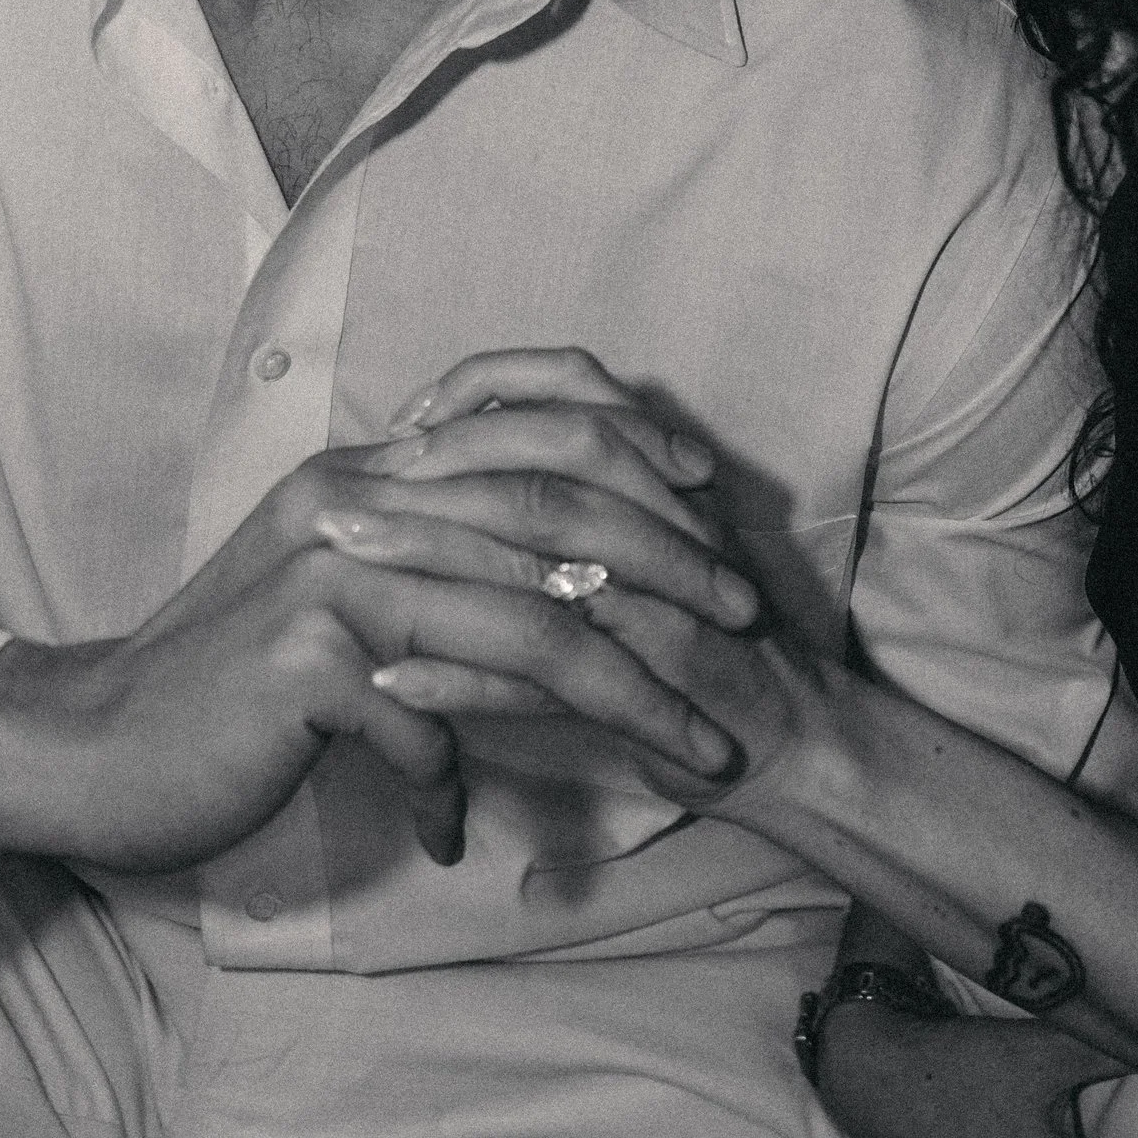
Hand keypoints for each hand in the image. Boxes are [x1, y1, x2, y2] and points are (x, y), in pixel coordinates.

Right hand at [0, 426, 748, 875]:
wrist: (98, 745)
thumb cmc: (234, 682)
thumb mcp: (336, 584)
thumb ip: (430, 550)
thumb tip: (555, 557)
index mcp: (374, 473)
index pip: (531, 429)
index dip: (634, 456)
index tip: (714, 514)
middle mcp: (358, 504)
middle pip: (554, 524)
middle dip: (669, 577)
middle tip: (744, 635)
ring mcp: (330, 580)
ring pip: (524, 631)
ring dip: (629, 701)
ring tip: (698, 755)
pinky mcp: (302, 666)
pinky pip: (426, 729)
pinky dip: (452, 788)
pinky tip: (458, 836)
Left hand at [346, 345, 818, 793]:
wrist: (799, 744)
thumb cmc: (712, 649)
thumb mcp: (656, 552)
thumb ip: (594, 500)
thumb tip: (481, 454)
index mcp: (669, 485)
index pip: (576, 396)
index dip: (485, 393)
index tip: (403, 420)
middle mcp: (671, 532)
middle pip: (543, 476)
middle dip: (431, 479)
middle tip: (338, 495)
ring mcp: (666, 611)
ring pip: (540, 568)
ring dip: (432, 562)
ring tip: (346, 564)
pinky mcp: (659, 691)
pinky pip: (549, 680)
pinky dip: (465, 681)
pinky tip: (391, 683)